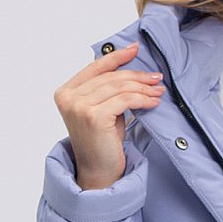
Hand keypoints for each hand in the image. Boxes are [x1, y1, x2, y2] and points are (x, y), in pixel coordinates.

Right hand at [52, 41, 165, 189]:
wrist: (98, 171)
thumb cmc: (101, 142)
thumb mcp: (102, 110)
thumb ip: (107, 90)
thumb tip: (131, 69)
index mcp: (65, 92)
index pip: (94, 68)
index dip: (116, 57)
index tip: (135, 50)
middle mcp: (68, 98)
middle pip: (110, 77)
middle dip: (136, 76)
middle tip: (155, 78)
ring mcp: (79, 107)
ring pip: (119, 87)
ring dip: (142, 88)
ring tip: (157, 91)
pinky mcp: (94, 117)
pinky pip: (125, 100)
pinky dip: (142, 99)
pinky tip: (152, 102)